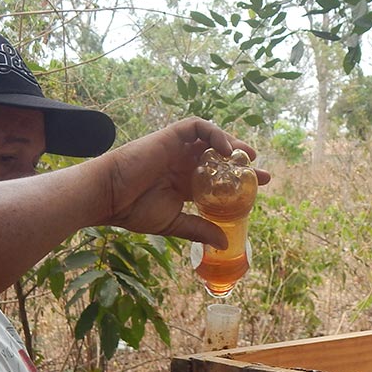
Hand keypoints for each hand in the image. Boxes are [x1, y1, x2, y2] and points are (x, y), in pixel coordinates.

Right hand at [101, 118, 270, 245]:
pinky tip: (225, 149)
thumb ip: (200, 229)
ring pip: (212, 138)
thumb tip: (225, 244)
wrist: (109, 196)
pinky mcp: (170, 136)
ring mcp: (177, 148)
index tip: (261, 186)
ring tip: (247, 157)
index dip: (240, 181)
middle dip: (242, 163)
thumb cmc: (134, 210)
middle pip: (219, 157)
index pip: (219, 179)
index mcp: (184, 183)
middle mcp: (183, 163)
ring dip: (232, 144)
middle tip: (261, 172)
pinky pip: (198, 126)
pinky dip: (214, 133)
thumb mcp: (175, 223)